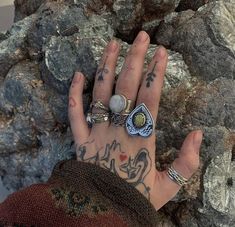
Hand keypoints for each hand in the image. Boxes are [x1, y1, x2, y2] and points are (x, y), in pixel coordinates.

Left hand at [68, 31, 202, 209]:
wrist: (102, 213)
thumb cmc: (134, 198)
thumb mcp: (168, 187)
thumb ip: (187, 162)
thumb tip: (197, 135)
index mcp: (142, 139)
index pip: (150, 97)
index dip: (156, 73)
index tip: (161, 53)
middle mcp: (118, 129)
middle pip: (126, 87)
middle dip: (134, 59)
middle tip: (141, 37)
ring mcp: (96, 132)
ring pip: (100, 93)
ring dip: (106, 66)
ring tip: (113, 44)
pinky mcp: (79, 139)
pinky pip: (74, 113)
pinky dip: (74, 93)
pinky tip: (78, 74)